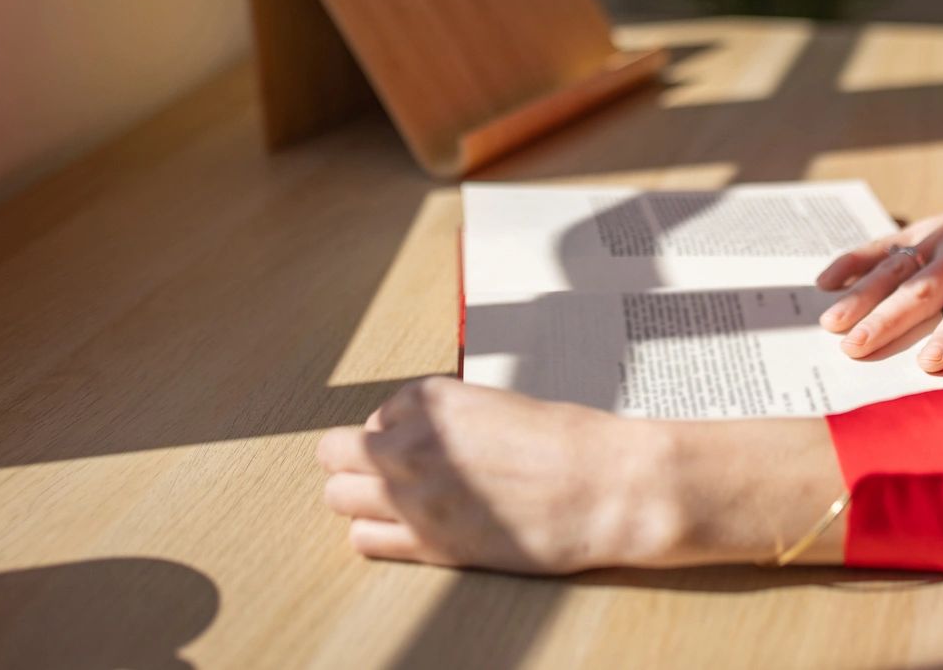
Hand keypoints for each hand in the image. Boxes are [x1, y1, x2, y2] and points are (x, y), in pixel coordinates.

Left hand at [317, 379, 846, 571]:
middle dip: (359, 463)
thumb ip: (449, 421)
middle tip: (396, 474)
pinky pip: (363, 540)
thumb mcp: (498, 405)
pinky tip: (408, 531)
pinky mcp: (428, 543)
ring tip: (401, 503)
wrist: (606, 485)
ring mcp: (412, 495)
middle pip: (337, 454)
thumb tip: (425, 439)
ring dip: (361, 498)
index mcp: (431, 399)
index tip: (427, 445)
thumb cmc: (568, 441)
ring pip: (339, 497)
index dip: (398, 433)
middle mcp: (409, 443)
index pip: (376, 415)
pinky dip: (376, 535)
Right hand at [816, 151, 942, 370]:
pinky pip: (885, 244)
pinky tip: (826, 280)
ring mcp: (941, 234)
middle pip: (922, 288)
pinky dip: (854, 259)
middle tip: (854, 349)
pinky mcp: (926, 228)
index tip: (927, 363)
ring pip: (895, 267)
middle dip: (886, 320)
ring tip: (831, 323)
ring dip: (860, 295)